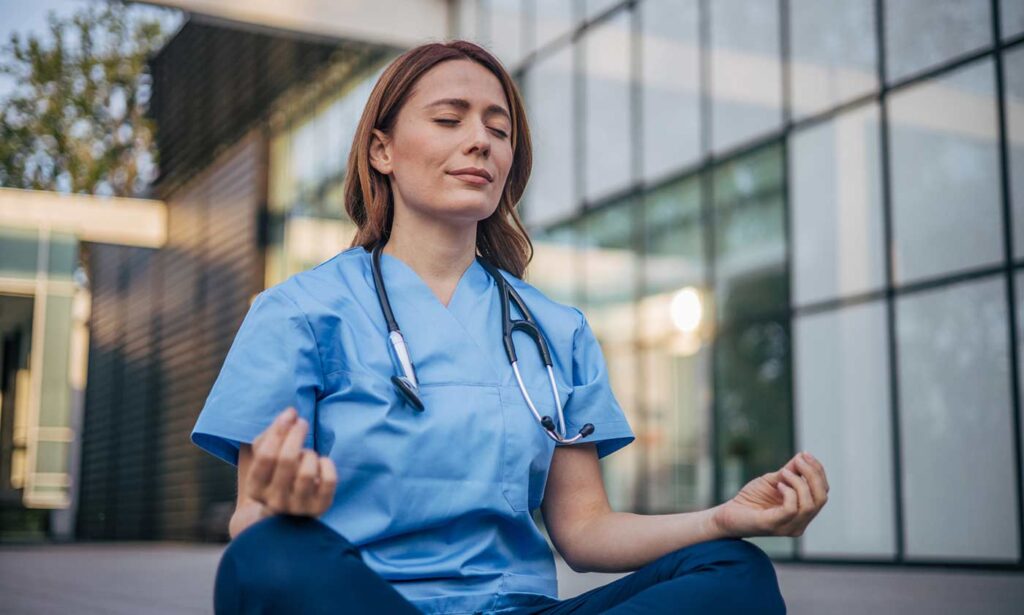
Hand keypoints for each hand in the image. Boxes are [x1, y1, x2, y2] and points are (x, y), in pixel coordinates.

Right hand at [246, 407, 337, 517]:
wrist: (286, 513)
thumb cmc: (276, 475)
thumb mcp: (265, 456)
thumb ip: (273, 433)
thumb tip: (290, 414)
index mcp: (255, 488)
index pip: (265, 456)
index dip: (279, 430)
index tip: (290, 414)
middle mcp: (275, 501)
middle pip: (287, 460)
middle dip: (296, 434)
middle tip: (302, 423)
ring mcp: (298, 507)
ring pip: (307, 472)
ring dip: (309, 454)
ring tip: (307, 453)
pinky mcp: (319, 507)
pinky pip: (329, 480)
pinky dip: (327, 464)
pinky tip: (321, 462)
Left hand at [711, 451, 828, 538]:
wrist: (728, 514)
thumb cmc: (751, 498)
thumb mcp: (773, 480)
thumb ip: (789, 471)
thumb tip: (803, 456)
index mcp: (803, 512)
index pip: (822, 493)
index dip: (818, 472)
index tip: (805, 454)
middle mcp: (800, 523)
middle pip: (821, 498)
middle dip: (813, 475)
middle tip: (800, 459)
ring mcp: (788, 527)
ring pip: (809, 504)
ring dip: (799, 482)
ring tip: (785, 473)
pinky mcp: (774, 526)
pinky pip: (791, 509)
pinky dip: (788, 492)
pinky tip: (778, 484)